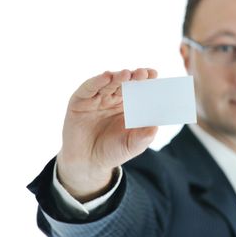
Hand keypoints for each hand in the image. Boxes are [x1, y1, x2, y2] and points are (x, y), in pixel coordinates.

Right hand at [56, 68, 157, 201]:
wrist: (87, 163)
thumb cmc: (112, 151)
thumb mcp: (132, 146)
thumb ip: (144, 137)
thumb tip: (156, 126)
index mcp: (127, 105)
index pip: (138, 88)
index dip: (146, 80)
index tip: (154, 74)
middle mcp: (112, 98)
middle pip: (124, 82)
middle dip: (133, 77)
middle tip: (143, 73)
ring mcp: (96, 99)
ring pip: (108, 83)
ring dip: (117, 77)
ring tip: (126, 74)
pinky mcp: (79, 101)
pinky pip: (88, 88)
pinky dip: (97, 81)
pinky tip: (106, 76)